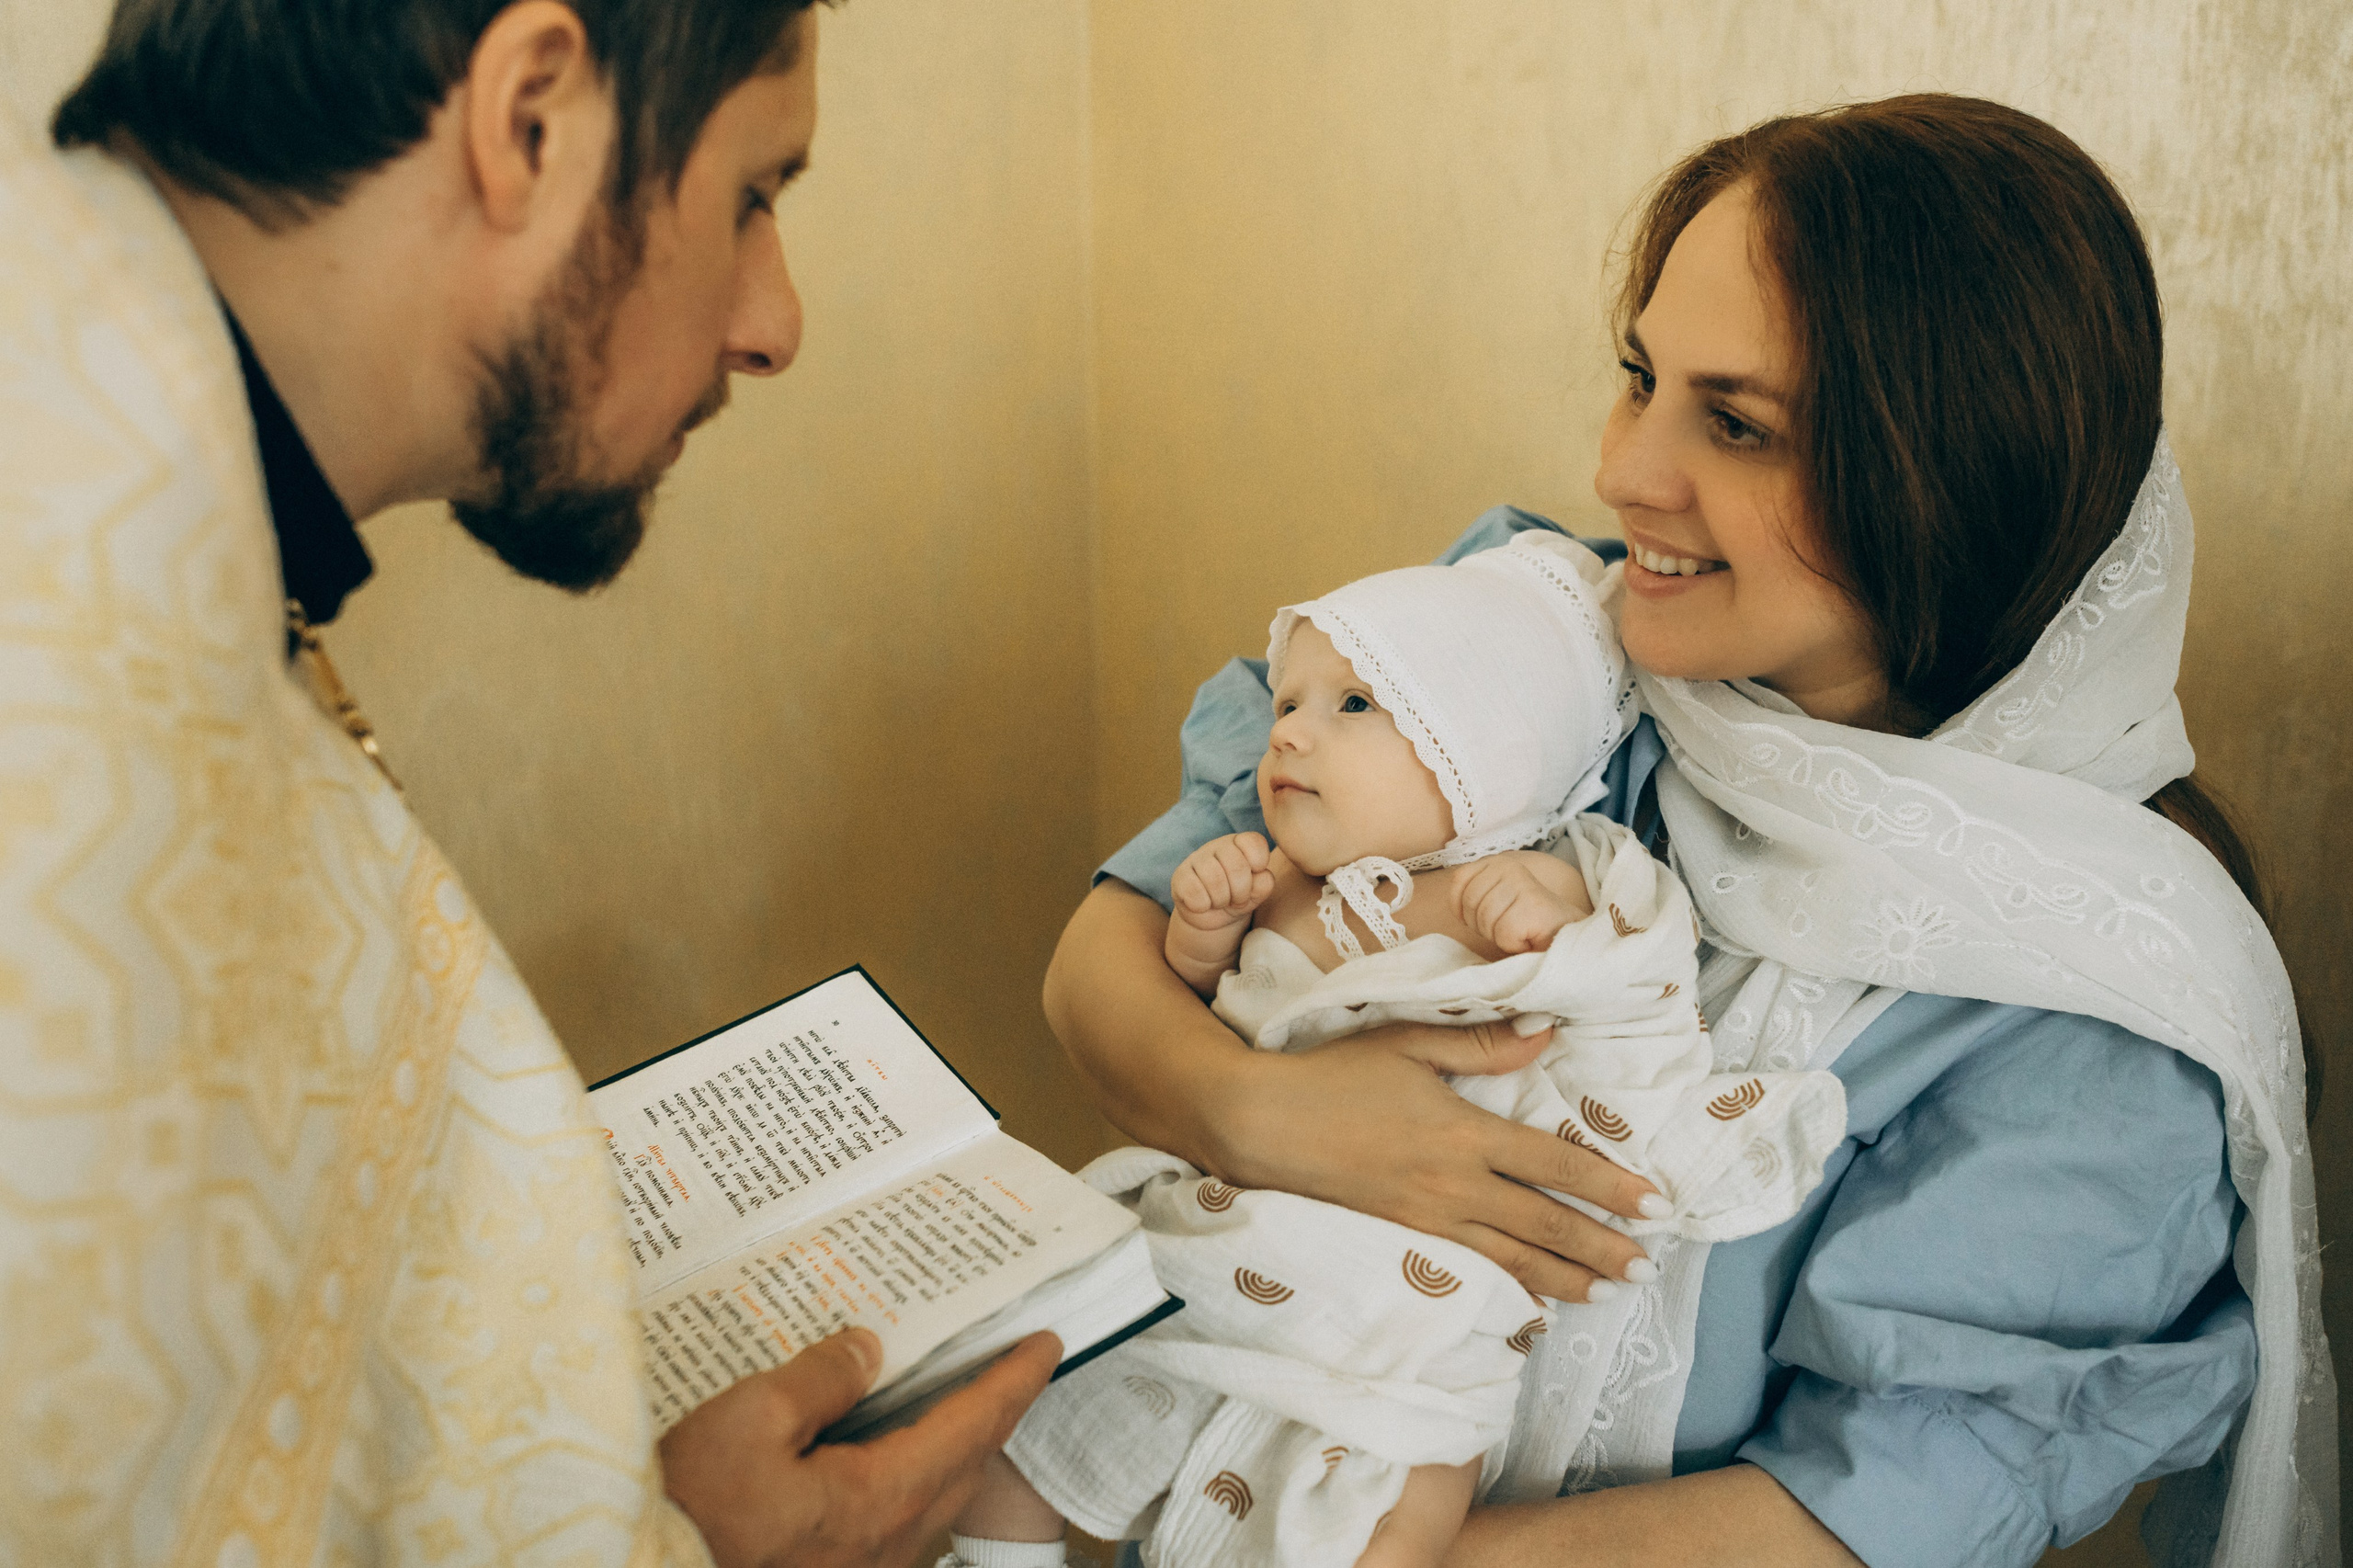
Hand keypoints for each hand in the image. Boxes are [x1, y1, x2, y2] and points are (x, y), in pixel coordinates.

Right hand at [660, 1328, 1060, 1567]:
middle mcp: (886, 1545)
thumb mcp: (747, 1421)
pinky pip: (890, 1523)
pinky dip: (904, 1478)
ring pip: (928, 1501)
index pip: (972, 1426)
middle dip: (990, 1416)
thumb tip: (867, 1350)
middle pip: (963, 1469)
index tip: (1046, 1346)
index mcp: (880, 1498)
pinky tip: (872, 1456)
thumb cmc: (688, 1518)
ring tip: (945, 1401)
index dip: (1013, 1381)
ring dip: (948, 1450)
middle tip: (1004, 1368)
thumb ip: (819, 1379)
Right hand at [1170, 832, 1274, 932]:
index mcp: (1240, 843)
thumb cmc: (1237, 899)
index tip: (1254, 878)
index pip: (1254, 843)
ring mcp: (1196, 859)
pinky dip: (1203, 905)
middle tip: (1237, 898)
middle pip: (1237, 866)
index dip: (1259, 864)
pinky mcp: (1179, 876)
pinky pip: (1194, 892)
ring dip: (1222, 900)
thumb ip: (1263, 884)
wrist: (1212, 917)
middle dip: (1241, 892)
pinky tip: (1203, 903)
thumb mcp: (1256, 894)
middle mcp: (1218, 846)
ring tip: (1220, 902)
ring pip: (1215, 880)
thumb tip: (1260, 875)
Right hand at [1209, 1021, 1662, 1301]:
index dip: (1609, 1186)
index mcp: (1463, 1132)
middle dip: (1600, 1248)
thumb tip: (1546, 1034)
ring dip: (1566, 1278)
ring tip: (1607, 1291)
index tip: (1653, 1204)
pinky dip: (1508, 1291)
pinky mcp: (1401, 1241)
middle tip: (1646, 1266)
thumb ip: (1480, 1043)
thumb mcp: (1406, 1042)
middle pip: (1543, 1226)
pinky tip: (1533, 1304)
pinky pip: (1469, 1272)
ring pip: (1511, 1260)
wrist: (1258, 1125)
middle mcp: (1453, 1185)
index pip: (1553, 1164)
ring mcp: (1426, 1221)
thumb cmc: (1330, 1075)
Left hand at [1454, 852, 1590, 954]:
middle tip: (1508, 926)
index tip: (1486, 916)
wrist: (1566, 936)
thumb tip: (1451, 899)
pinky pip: (1503, 933)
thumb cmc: (1525, 923)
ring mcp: (1522, 884)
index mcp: (1497, 861)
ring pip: (1485, 920)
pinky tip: (1528, 937)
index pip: (1459, 880)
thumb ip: (1474, 891)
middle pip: (1470, 903)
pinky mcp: (1532, 906)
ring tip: (1520, 931)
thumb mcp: (1494, 899)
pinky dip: (1512, 944)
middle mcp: (1510, 866)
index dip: (1464, 907)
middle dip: (1483, 925)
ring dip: (1499, 936)